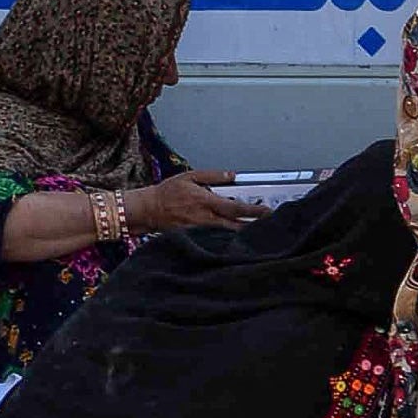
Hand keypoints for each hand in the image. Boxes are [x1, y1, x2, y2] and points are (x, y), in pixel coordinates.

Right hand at [132, 170, 257, 230]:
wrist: (147, 209)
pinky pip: (216, 241)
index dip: (254, 211)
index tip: (267, 212)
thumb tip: (231, 175)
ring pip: (228, 236)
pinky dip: (229, 241)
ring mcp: (201, 231)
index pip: (236, 208)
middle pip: (237, 226)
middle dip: (255, 226)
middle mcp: (205, 218)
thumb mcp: (189, 177)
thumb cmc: (166, 193)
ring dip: (244, 235)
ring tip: (259, 234)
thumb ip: (212, 176)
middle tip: (270, 226)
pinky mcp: (196, 239)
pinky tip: (238, 242)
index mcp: (206, 201)